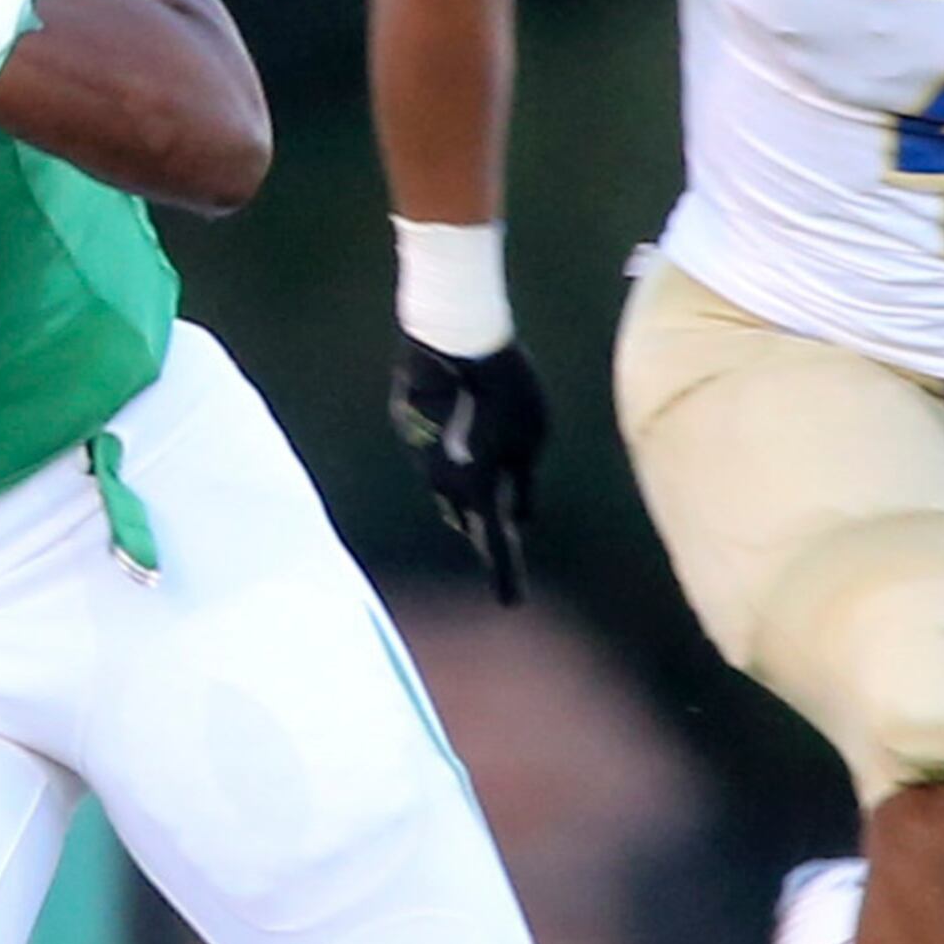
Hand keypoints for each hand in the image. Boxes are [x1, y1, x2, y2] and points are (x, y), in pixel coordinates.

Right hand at [389, 337, 547, 605]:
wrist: (453, 340)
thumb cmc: (506, 388)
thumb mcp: (533, 437)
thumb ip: (523, 481)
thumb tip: (519, 513)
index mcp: (478, 492)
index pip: (496, 545)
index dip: (506, 576)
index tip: (511, 603)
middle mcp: (443, 484)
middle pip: (468, 519)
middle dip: (485, 529)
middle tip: (503, 545)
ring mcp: (421, 458)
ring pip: (447, 488)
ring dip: (467, 489)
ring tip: (489, 477)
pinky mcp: (409, 430)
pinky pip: (434, 454)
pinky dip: (452, 452)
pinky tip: (465, 426)